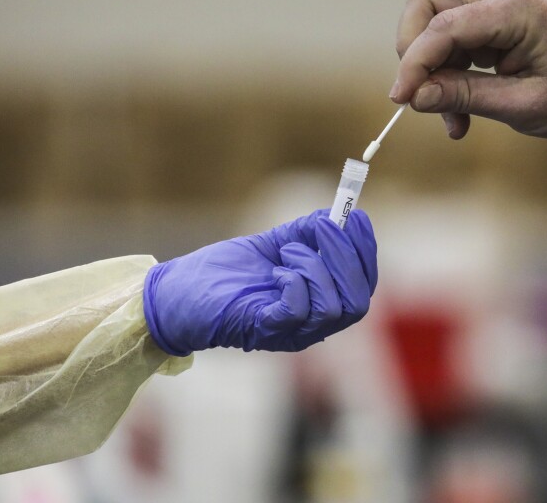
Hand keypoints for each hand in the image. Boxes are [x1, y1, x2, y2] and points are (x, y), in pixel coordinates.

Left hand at [143, 209, 376, 354]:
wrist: (179, 291)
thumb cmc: (227, 271)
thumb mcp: (277, 243)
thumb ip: (311, 231)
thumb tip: (343, 214)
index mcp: (321, 302)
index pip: (365, 286)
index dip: (366, 250)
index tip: (355, 216)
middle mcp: (312, 325)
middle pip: (357, 302)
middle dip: (345, 257)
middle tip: (322, 226)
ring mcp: (289, 332)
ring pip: (333, 308)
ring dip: (315, 268)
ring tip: (287, 252)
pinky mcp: (263, 330)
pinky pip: (298, 312)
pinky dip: (294, 284)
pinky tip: (275, 272)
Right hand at [390, 0, 546, 138]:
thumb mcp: (524, 106)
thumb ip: (466, 97)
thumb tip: (417, 96)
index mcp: (520, 7)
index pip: (445, 25)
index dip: (414, 63)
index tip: (401, 98)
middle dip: (414, 49)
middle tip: (424, 95)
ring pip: (432, 10)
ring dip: (429, 62)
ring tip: (450, 111)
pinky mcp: (493, 3)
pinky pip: (449, 25)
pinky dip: (445, 63)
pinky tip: (459, 101)